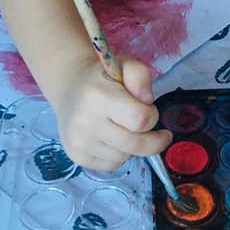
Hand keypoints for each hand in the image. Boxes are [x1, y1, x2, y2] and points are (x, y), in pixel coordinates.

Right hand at [51, 54, 171, 169]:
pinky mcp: (78, 157)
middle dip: (153, 140)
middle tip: (159, 134)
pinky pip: (113, 165)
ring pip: (125, 157)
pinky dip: (120, 155)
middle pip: (136, 145)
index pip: (140, 119)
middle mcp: (85, 122)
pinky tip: (113, 139)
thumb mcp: (125, 65)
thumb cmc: (103, 78)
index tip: (150, 110)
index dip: (152, 116)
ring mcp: (79, 143)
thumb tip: (148, 100)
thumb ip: (141, 76)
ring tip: (125, 128)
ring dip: (133, 146)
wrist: (70, 90)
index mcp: (98, 96)